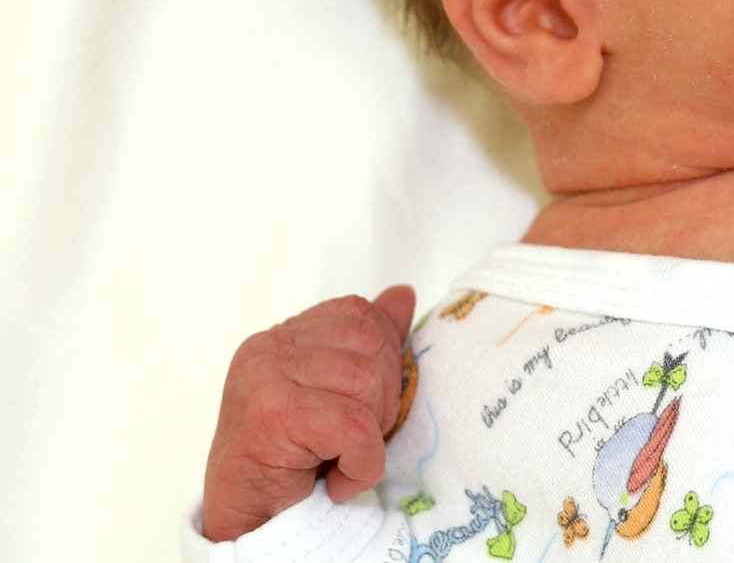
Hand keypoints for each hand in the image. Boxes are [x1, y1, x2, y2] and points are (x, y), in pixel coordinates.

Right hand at [201, 286, 415, 541]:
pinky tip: (337, 480)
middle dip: (381, 401)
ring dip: (370, 436)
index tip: (363, 407)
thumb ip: (369, 342)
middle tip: (353, 440)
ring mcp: (264, 378)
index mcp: (282, 336)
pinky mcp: (272, 415)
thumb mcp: (337, 394)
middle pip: (370, 346)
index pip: (360, 316)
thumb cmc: (292, 461)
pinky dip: (361, 462)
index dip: (382, 362)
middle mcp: (267, 348)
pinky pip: (353, 426)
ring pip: (365, 384)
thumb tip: (402, 294)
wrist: (249, 521)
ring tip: (340, 459)